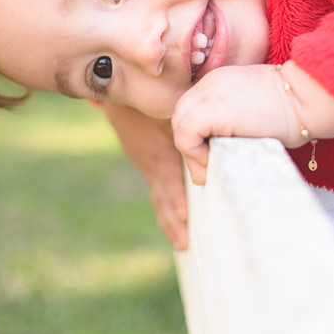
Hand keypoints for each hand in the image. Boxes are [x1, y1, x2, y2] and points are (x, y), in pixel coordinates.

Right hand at [100, 101, 188, 250]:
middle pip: (162, 197)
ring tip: (181, 243)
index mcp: (160, 149)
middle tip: (185, 243)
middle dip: (173, 222)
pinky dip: (166, 205)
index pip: (169, 178)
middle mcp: (152, 161)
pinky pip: (157, 189)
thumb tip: (216, 120)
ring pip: (158, 197)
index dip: (176, 196)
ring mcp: (146, 164)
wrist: (117, 89)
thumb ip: (190, 114)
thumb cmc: (151, 93)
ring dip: (169, 220)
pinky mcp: (145, 162)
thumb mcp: (169, 101)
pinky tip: (176, 219)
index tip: (184, 214)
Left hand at [171, 62, 333, 185]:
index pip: (191, 109)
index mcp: (219, 81)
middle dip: (189, 145)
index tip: (209, 156)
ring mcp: (209, 93)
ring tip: (209, 170)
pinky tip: (213, 163)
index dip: (195, 136)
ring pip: (180, 125)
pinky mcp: (213, 109)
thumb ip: (233, 121)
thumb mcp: (254, 110)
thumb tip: (219, 150)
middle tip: (205, 168)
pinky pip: (185, 133)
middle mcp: (210, 83)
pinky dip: (193, 152)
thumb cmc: (294, 109)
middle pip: (181, 117)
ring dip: (191, 152)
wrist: (308, 97)